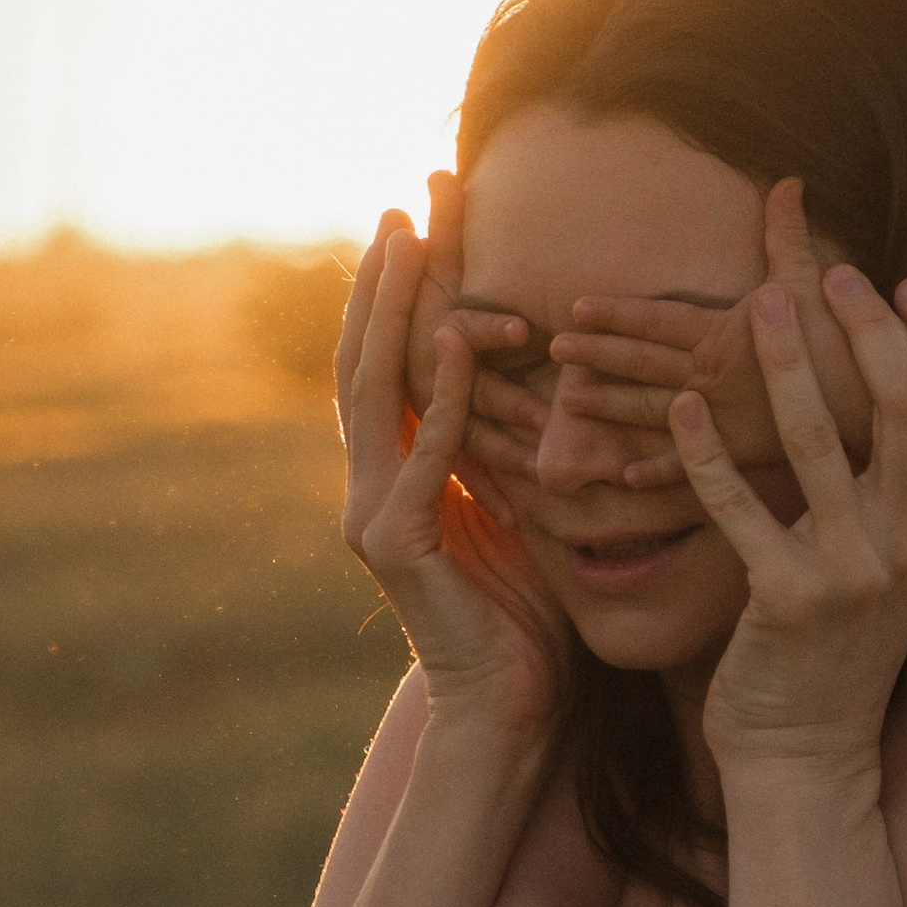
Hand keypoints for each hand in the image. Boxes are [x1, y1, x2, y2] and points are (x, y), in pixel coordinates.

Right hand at [336, 213, 568, 742]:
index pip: (393, 360)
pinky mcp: (395, 545)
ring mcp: (372, 513)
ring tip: (414, 239)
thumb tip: (536, 375)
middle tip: (410, 197)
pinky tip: (454, 338)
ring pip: (375, 390)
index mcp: (397, 472)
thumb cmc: (530, 617)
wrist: (513, 709)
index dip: (400, 288)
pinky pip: (423, 453)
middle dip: (387, 274)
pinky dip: (441, 395)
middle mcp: (370, 484)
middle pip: (370, 356)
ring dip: (394, 310)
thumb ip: (509, 445)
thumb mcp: (522, 507)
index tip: (424, 216)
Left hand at [551, 179, 870, 487]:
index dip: (616, 312)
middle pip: (642, 362)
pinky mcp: (741, 453)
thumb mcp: (814, 277)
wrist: (882, 395)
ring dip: (609, 407)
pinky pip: (692, 466)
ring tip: (568, 404)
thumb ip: (788, 233)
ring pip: (652, 410)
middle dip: (596, 354)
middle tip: (553, 349)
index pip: (656, 318)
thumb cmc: (848, 334)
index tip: (576, 307)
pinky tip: (625, 476)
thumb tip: (786, 182)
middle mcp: (712, 374)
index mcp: (724, 331)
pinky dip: (659, 471)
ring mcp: (723, 417)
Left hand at [671, 263, 906, 781]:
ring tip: (753, 304)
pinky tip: (681, 410)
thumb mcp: (901, 564)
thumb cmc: (846, 647)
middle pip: (905, 402)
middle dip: (866, 324)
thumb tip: (898, 391)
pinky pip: (737, 506)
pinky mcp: (786, 600)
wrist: (811, 752)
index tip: (905, 284)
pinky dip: (704, 452)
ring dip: (782, 360)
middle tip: (829, 276)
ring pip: (818, 439)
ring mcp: (853, 572)